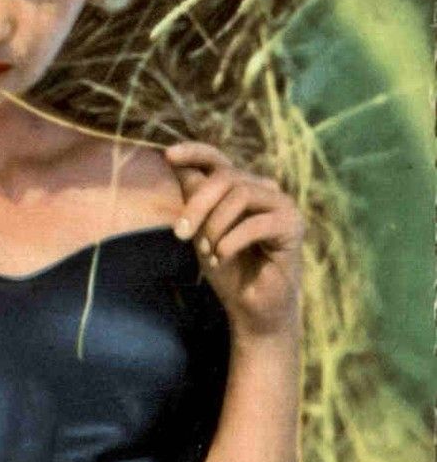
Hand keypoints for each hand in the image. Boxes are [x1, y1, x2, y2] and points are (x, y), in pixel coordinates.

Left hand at [164, 141, 303, 338]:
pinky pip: (256, 223)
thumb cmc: (227, 269)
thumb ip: (193, 197)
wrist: (251, 309)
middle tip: (180, 234)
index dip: (194, 152)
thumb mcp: (201, 230)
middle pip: (225, 177)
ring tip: (208, 251)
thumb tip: (172, 158)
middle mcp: (264, 190)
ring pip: (240, 195)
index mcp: (241, 188)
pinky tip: (221, 256)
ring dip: (215, 225)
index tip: (168, 155)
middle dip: (197, 204)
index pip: (218, 160)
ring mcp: (281, 205)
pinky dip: (231, 241)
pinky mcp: (292, 226)